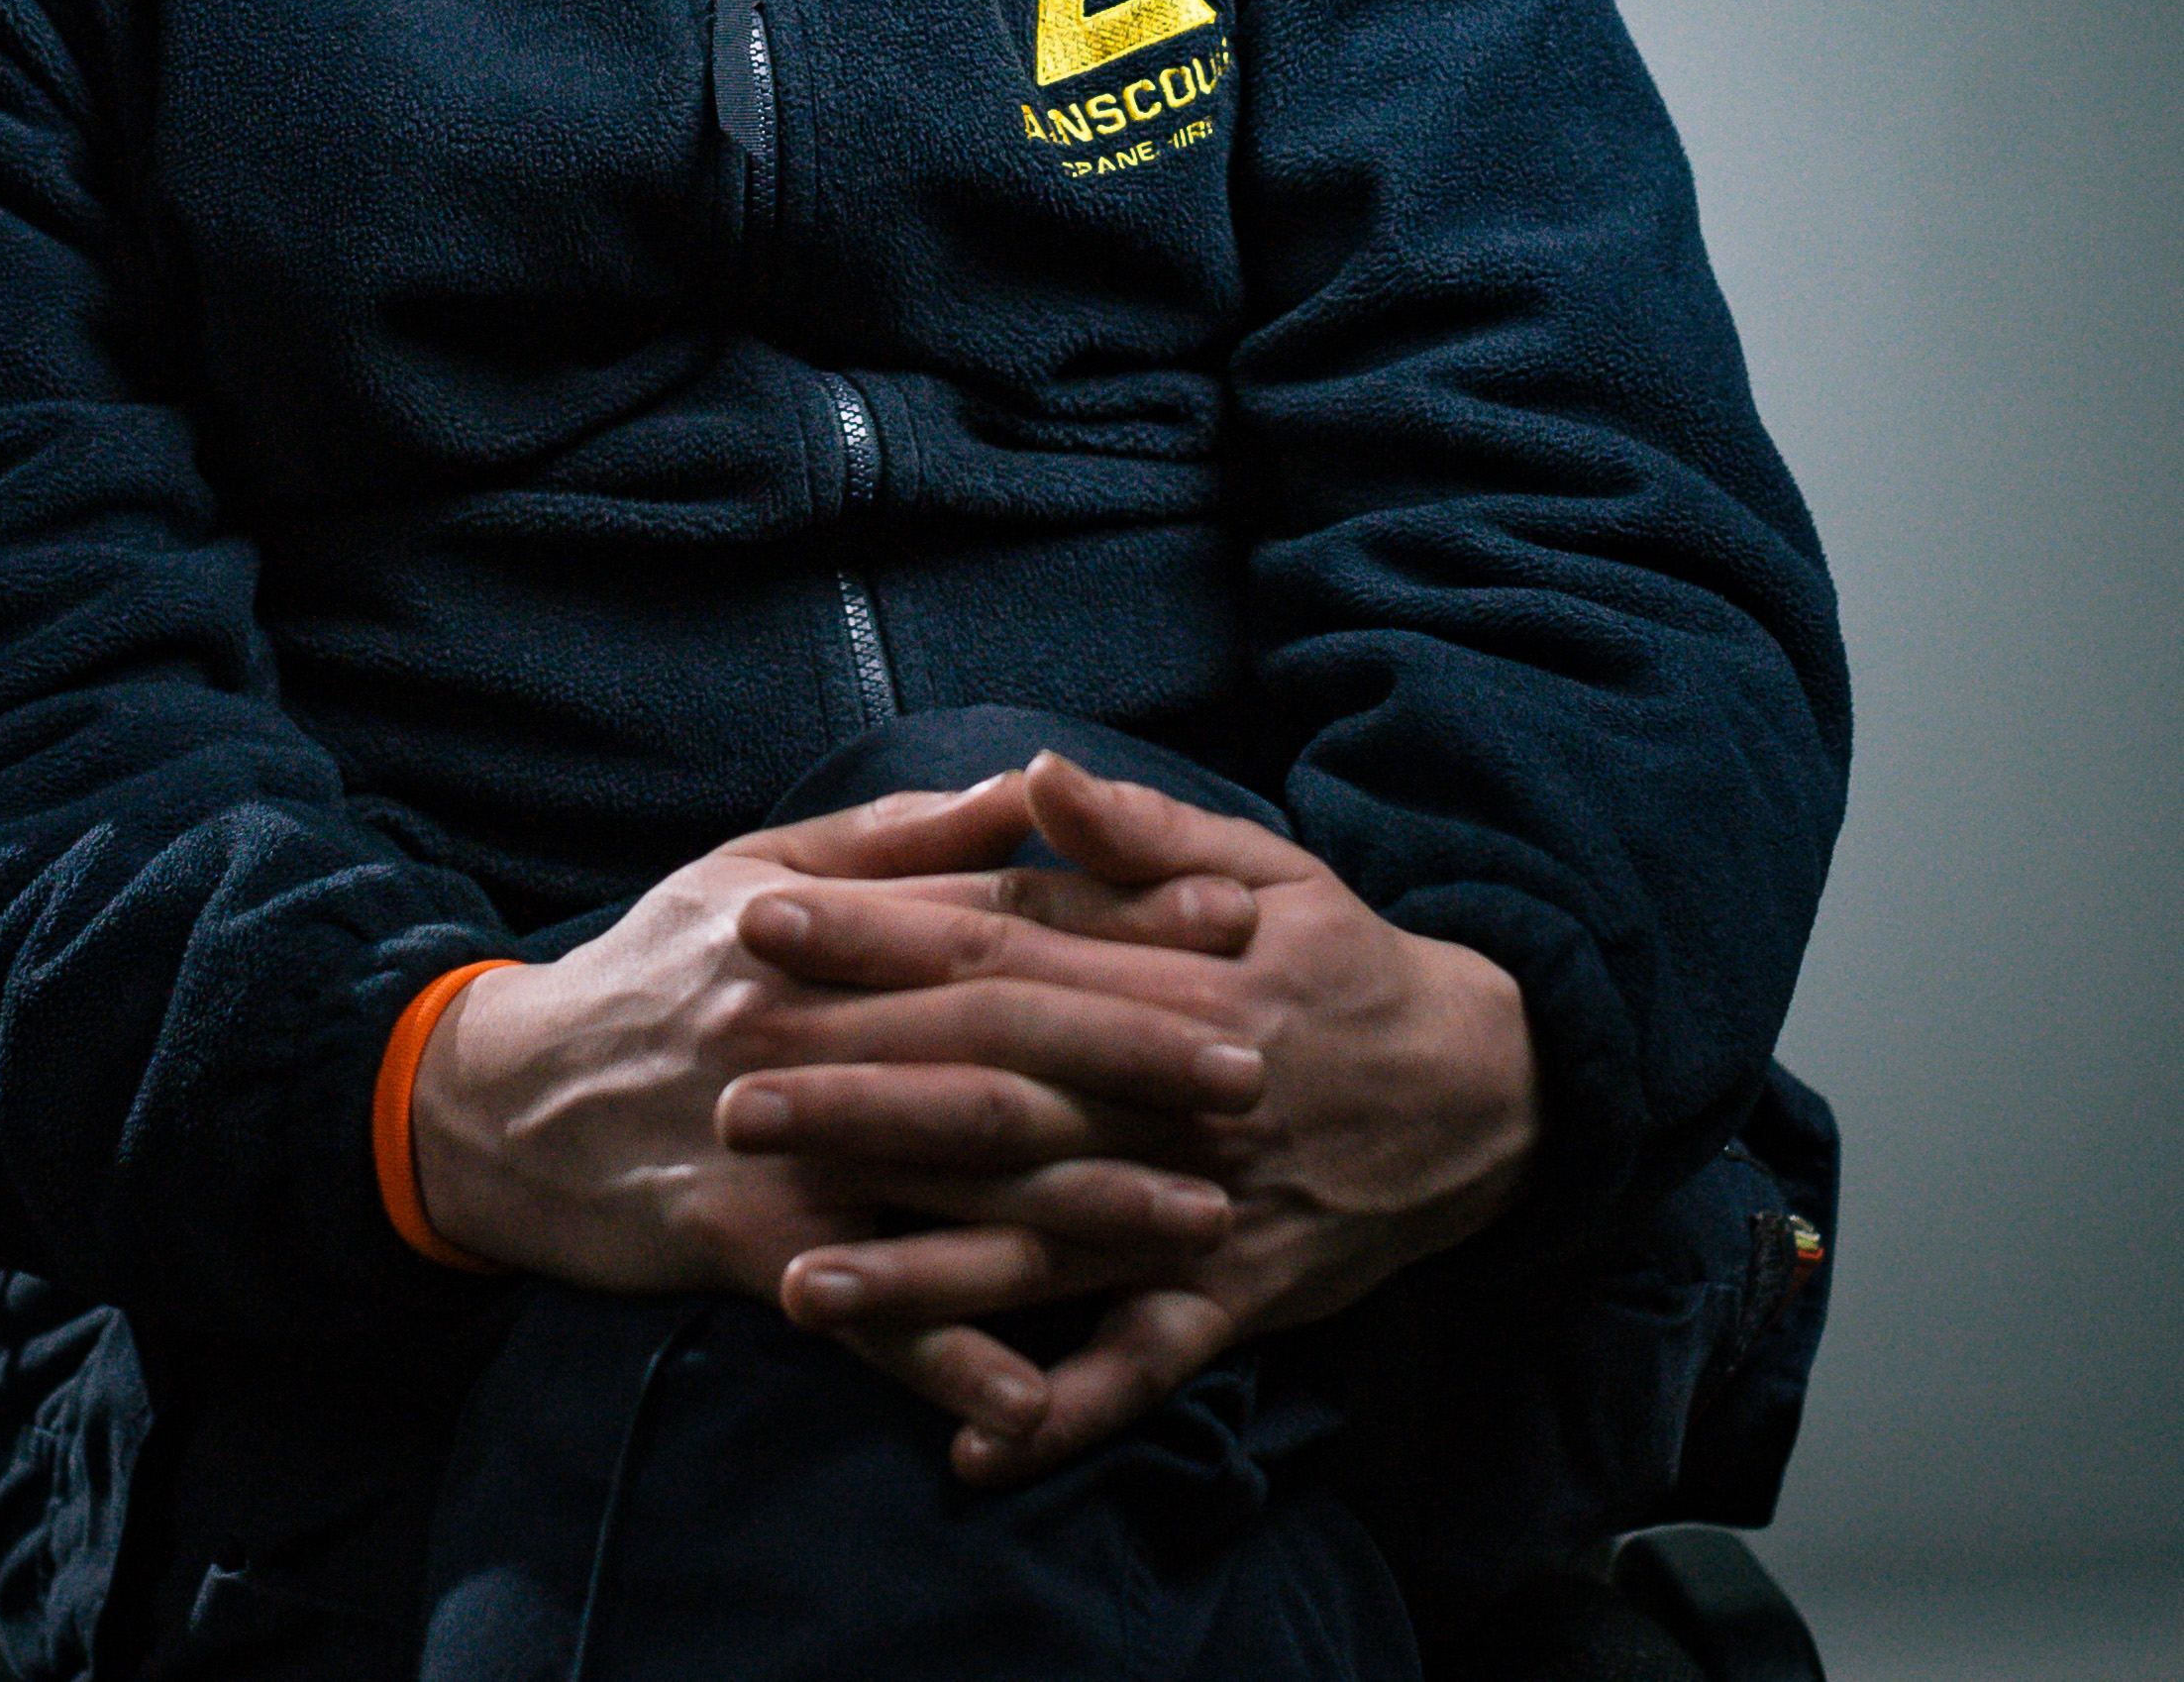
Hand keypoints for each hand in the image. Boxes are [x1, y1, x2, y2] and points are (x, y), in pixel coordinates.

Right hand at [407, 771, 1260, 1440]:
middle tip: (1253, 1078)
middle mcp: (806, 1026)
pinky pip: (862, 1311)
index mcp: (819, 927)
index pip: (994, 916)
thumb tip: (1019, 787)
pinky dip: (947, 1355)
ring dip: (1083, 1209)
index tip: (1234, 920)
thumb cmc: (651, 972)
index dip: (1120, 918)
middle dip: (1133, 1059)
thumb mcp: (752, 867)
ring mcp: (776, 1139)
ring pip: (950, 1177)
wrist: (504, 1096)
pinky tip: (1036, 1395)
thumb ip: (893, 839)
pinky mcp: (741, 1239)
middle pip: (994, 1042)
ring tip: (1200, 1224)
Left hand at [730, 754, 1540, 1481]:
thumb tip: (1033, 773)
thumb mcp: (1260, 867)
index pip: (993, 950)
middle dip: (854, 1102)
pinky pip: (1141, 1366)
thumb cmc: (1345, 962)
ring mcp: (1200, 1208)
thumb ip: (1138, 828)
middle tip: (728, 1098)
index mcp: (1166, 977)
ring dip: (919, 1277)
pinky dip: (1062, 1408)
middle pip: (992, 1100)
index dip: (872, 937)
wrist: (1489, 1090)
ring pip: (1042, 1249)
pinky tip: (971, 1444)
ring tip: (797, 1288)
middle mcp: (1169, 1099)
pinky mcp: (1235, 1298)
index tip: (760, 921)